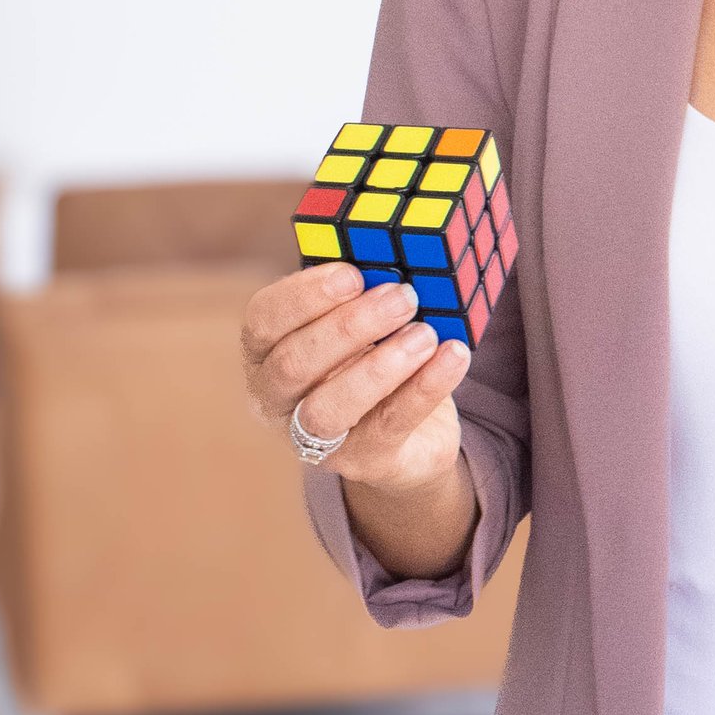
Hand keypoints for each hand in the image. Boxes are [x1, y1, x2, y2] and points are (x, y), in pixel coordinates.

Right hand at [240, 263, 469, 493]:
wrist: (413, 434)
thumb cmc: (373, 359)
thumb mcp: (358, 324)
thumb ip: (359, 293)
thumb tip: (389, 252)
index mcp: (264, 354)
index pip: (262, 321)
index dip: (303, 296)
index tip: (352, 274)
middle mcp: (276, 401)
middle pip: (294, 364)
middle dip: (349, 326)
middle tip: (402, 296)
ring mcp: (315, 440)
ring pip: (330, 407)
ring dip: (381, 366)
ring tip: (425, 334)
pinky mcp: (365, 462)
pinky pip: (390, 425)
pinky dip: (424, 388)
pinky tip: (453, 356)